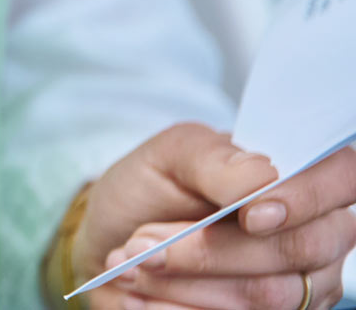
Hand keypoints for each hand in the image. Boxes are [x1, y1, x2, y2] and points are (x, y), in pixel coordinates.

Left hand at [63, 124, 355, 309]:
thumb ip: (215, 159)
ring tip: (134, 263)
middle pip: (297, 250)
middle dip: (212, 251)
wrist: (118, 237)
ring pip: (267, 297)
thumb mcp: (170, 155)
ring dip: (187, 282)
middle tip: (145, 242)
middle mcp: (316, 236)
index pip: (342, 178)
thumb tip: (263, 177)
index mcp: (301, 179)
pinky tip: (141, 295)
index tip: (250, 215)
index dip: (307, 199)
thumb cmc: (154, 188)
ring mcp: (301, 287)